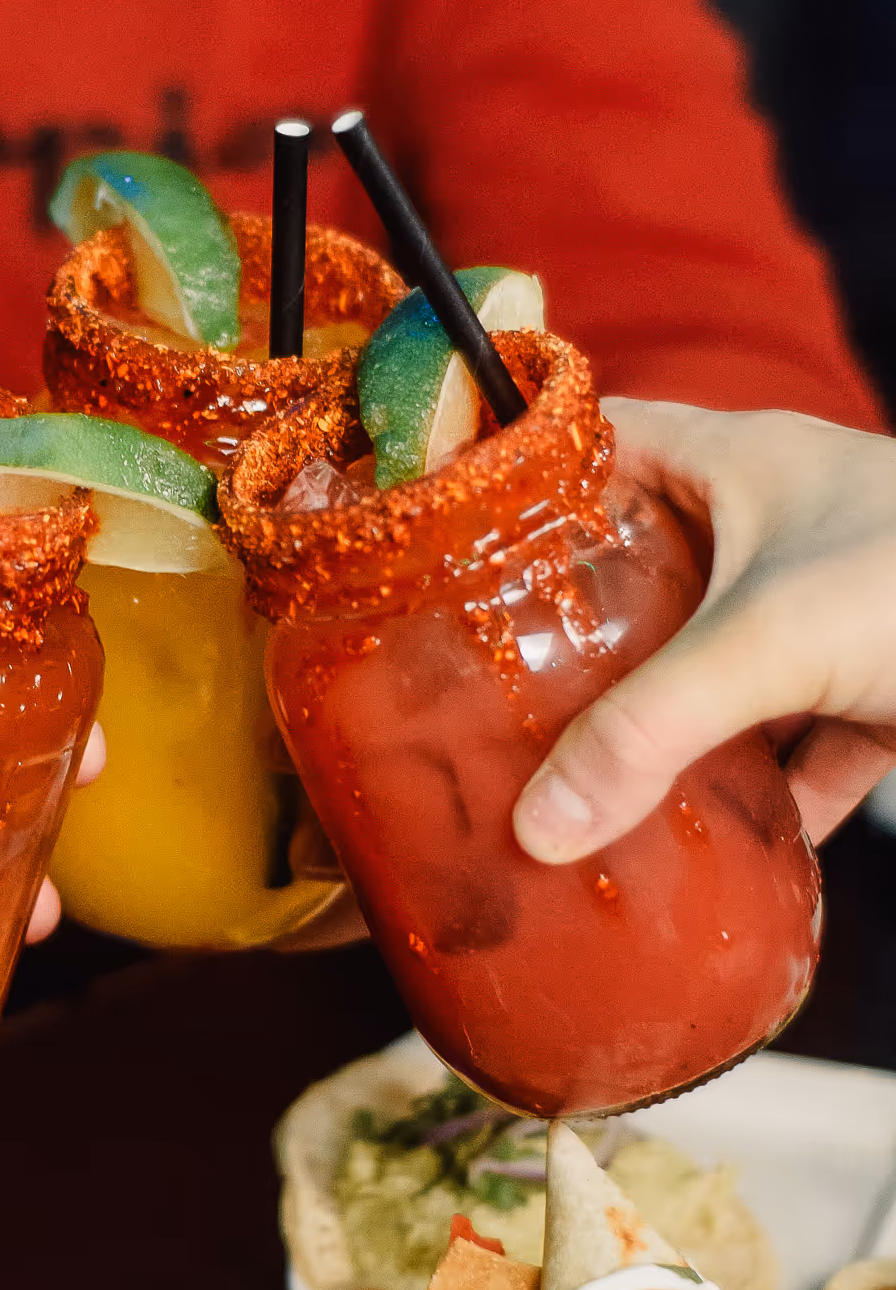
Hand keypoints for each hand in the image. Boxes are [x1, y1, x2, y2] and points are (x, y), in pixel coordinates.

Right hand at [513, 400, 895, 863]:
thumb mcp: (773, 642)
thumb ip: (650, 732)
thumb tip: (538, 828)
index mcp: (739, 461)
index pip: (596, 438)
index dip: (517, 473)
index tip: (437, 540)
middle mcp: (775, 527)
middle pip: (641, 569)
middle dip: (569, 631)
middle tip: (478, 686)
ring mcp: (828, 612)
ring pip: (713, 668)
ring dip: (659, 725)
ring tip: (567, 778)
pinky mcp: (877, 690)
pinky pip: (794, 748)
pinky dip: (759, 798)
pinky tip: (708, 851)